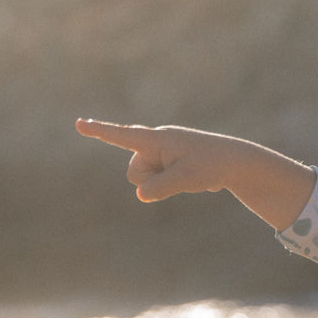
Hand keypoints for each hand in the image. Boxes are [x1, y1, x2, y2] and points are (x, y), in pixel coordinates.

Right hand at [76, 118, 315, 229]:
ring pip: (146, 181)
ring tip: (191, 176)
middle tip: (183, 174)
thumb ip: (160, 187)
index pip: (123, 135)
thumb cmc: (212, 165)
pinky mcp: (169, 164)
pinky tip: (195, 178)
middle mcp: (157, 143)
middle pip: (135, 172)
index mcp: (158, 139)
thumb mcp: (186, 178)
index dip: (100, 131)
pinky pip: (160, 182)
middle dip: (151, 181)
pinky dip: (175, 185)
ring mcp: (163, 154)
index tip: (79, 123)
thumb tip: (141, 194)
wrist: (237, 163)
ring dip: (164, 185)